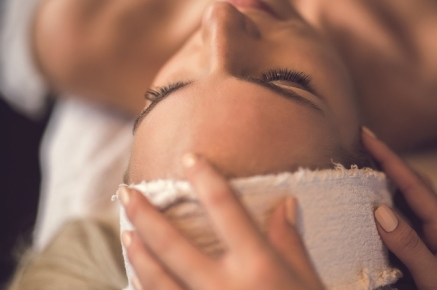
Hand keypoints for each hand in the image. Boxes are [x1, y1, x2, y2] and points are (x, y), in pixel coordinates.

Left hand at [118, 154, 324, 289]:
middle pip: (174, 244)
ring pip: (157, 280)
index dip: (206, 179)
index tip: (190, 159)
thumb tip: (285, 203)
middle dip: (147, 215)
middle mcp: (225, 286)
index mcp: (258, 265)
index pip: (225, 210)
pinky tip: (139, 280)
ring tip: (127, 232)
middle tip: (128, 192)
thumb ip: (290, 243)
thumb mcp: (309, 283)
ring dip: (139, 254)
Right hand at [362, 127, 436, 289]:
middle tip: (362, 147)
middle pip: (413, 187)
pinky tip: (370, 220)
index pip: (414, 185)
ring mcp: (434, 245)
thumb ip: (410, 246)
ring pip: (407, 207)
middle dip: (389, 164)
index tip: (367, 134)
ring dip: (386, 188)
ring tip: (361, 175)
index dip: (390, 158)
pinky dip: (386, 218)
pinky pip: (403, 231)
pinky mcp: (426, 260)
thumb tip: (379, 209)